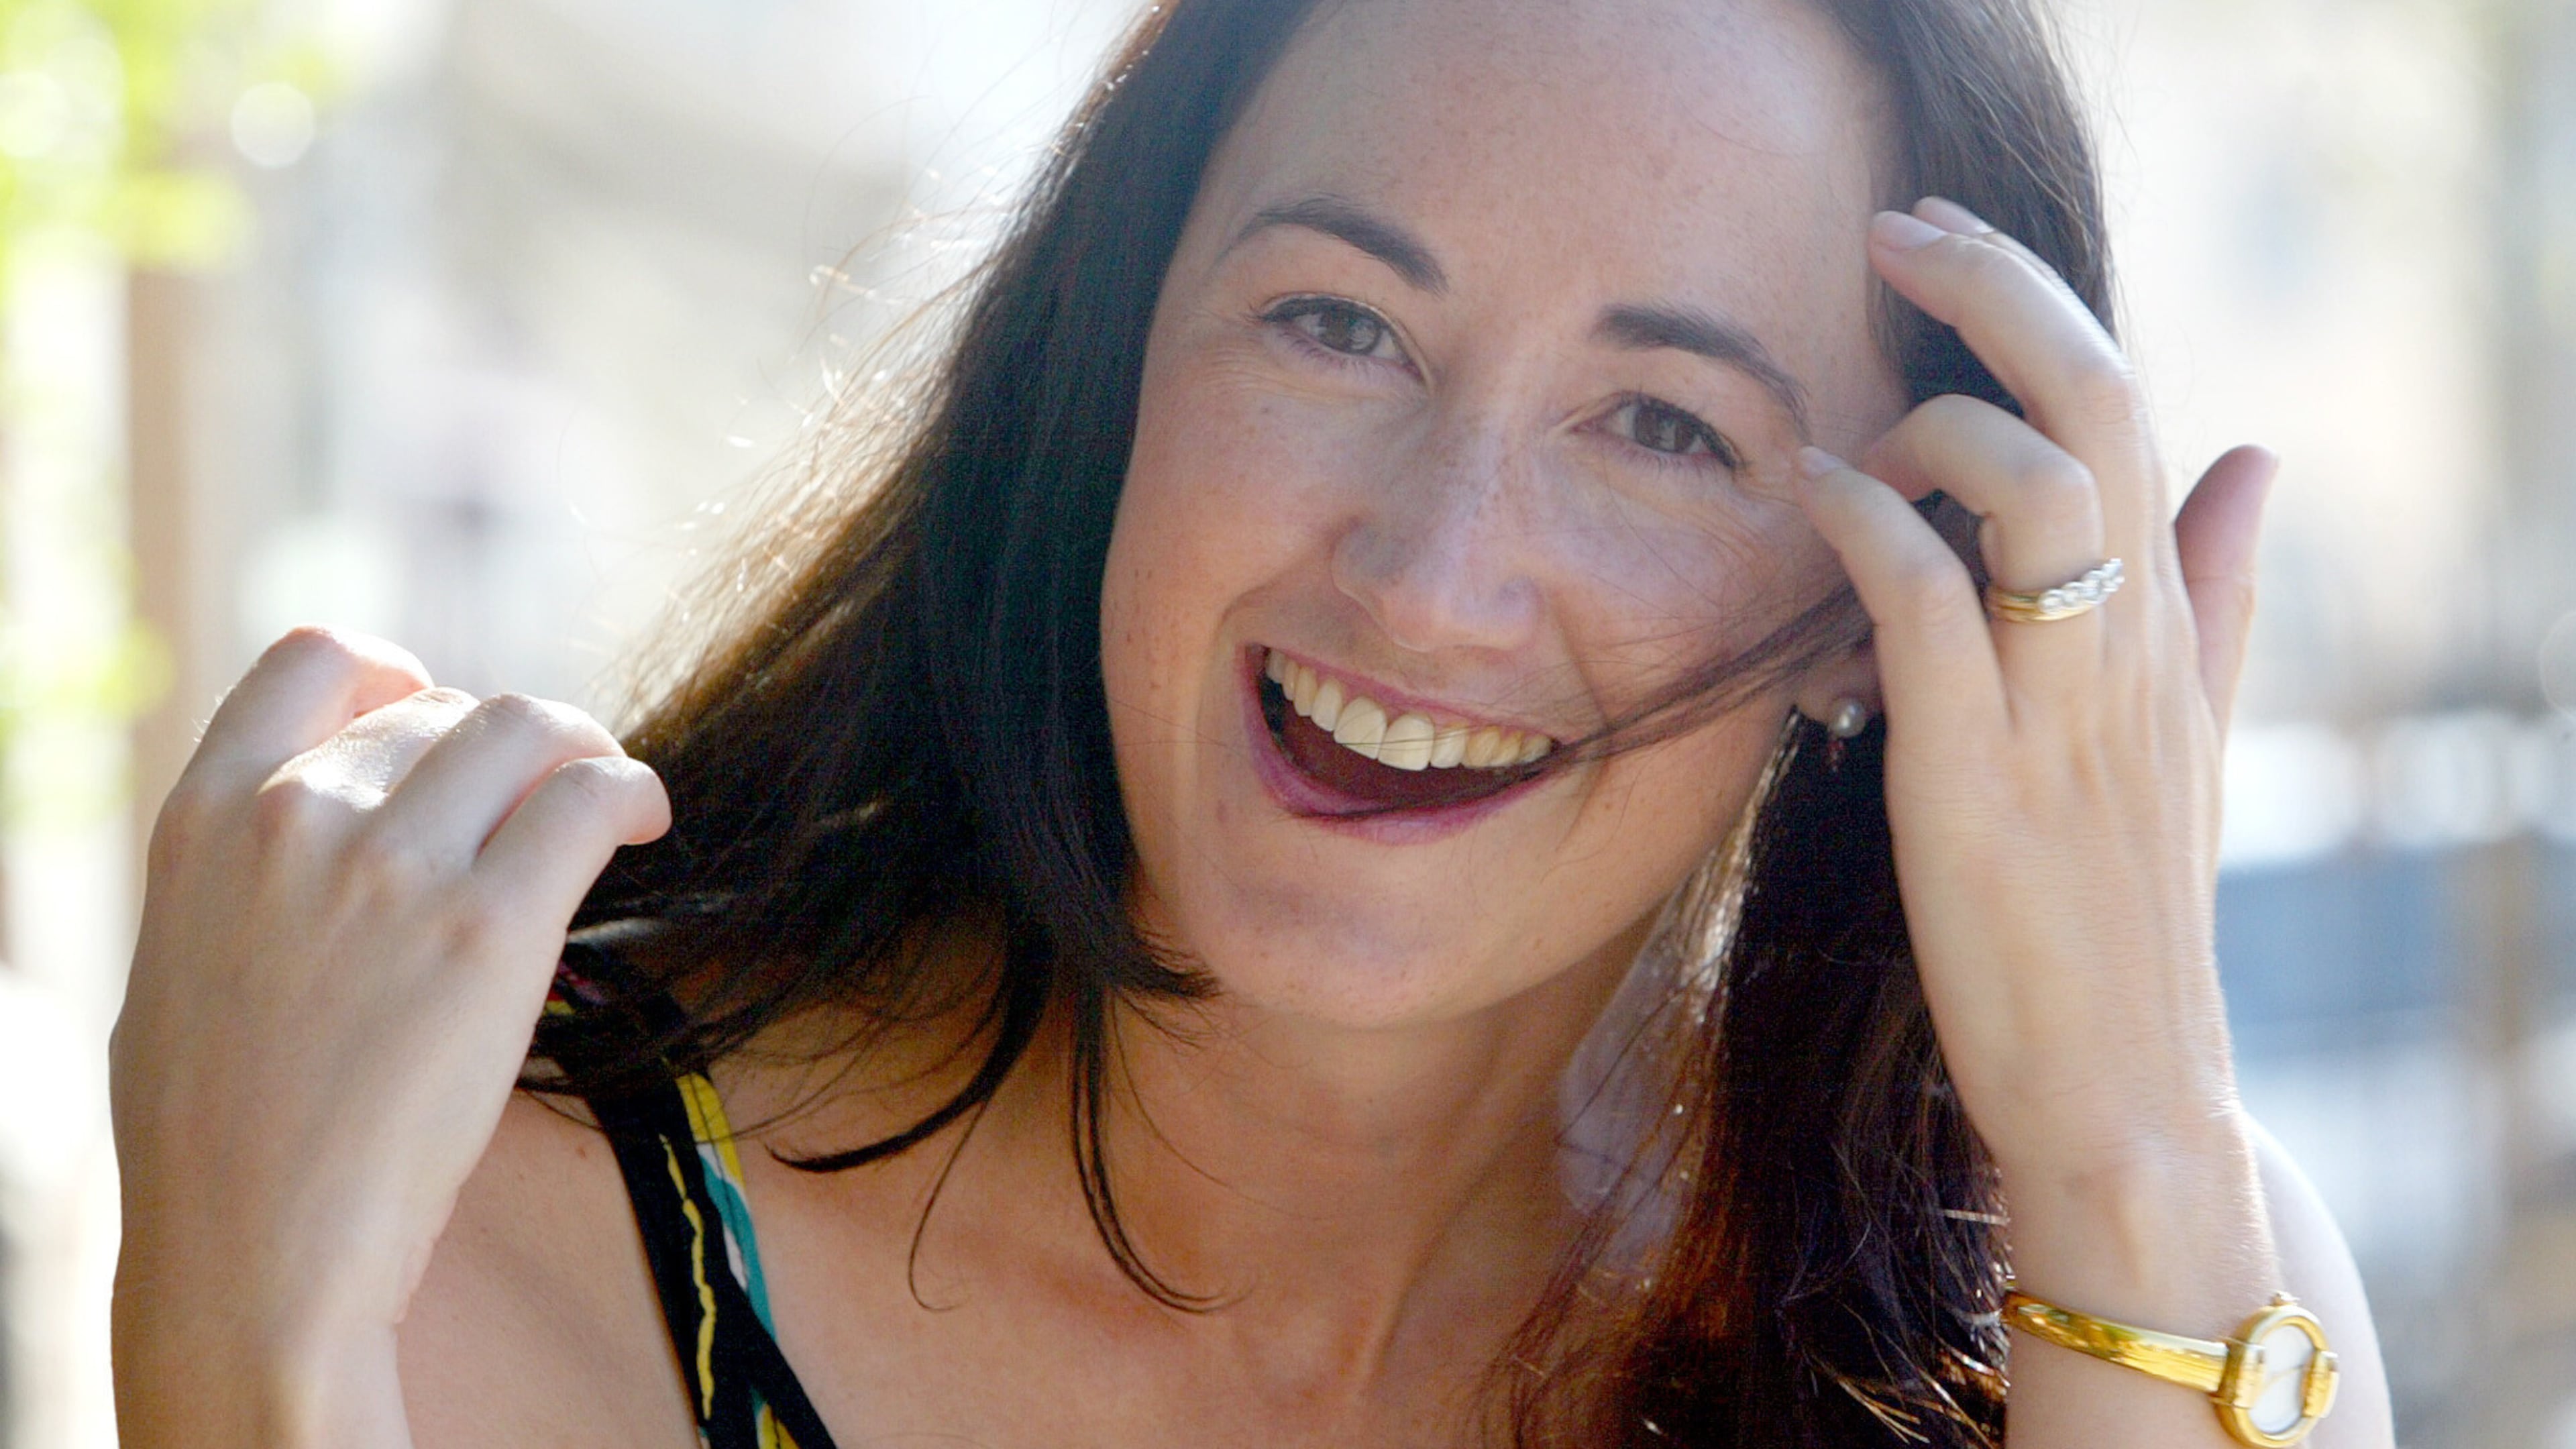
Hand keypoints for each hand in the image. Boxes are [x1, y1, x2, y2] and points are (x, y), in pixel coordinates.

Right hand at [110, 628, 667, 1443]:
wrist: (253, 1250)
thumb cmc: (215, 1139)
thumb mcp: (178, 965)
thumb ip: (243, 876)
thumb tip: (307, 824)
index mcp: (204, 818)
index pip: (313, 660)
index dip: (395, 673)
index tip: (438, 707)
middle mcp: (297, 817)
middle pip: (445, 708)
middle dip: (505, 746)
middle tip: (543, 798)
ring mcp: (395, 866)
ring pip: (528, 728)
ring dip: (581, 749)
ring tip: (609, 796)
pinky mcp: (490, 926)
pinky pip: (590, 800)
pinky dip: (632, 791)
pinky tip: (645, 821)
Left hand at [1793, 201, 2274, 1271]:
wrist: (2124, 1088)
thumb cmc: (2127, 910)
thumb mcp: (2187, 735)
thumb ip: (2220, 597)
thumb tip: (2261, 459)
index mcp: (2166, 621)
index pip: (2130, 403)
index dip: (2038, 300)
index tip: (1944, 244)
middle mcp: (2129, 642)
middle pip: (2097, 398)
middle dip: (1996, 290)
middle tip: (1896, 230)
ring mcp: (2060, 708)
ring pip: (2035, 483)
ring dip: (1928, 423)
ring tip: (1844, 450)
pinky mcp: (1979, 782)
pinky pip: (1934, 605)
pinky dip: (1865, 526)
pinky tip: (1810, 495)